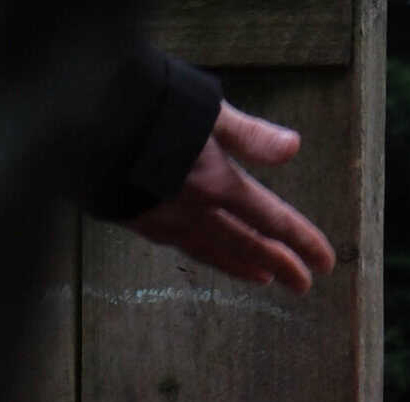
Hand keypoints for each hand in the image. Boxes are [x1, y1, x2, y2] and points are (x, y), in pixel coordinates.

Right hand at [128, 102, 337, 292]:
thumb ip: (250, 135)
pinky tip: (204, 252)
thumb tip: (292, 147)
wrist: (84, 120)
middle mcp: (195, 210)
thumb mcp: (208, 110)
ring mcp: (165, 219)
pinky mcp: (136, 218)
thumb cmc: (149, 107)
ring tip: (261, 278)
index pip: (272, 220)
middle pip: (247, 245)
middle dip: (279, 264)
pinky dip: (202, 253)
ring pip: (212, 251)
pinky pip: (178, 244)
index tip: (325, 263)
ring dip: (241, 265)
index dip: (301, 241)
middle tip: (303, 286)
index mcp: (219, 184)